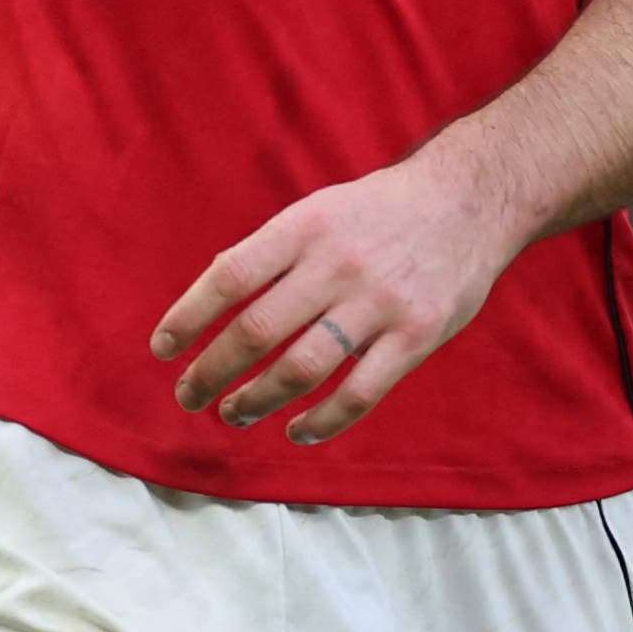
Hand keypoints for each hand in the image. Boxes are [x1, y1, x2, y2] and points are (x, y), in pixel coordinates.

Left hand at [149, 149, 523, 446]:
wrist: (470, 200)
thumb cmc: (381, 210)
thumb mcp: (321, 208)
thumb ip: (275, 252)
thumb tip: (216, 300)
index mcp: (305, 227)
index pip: (230, 276)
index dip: (189, 317)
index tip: (162, 350)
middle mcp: (336, 264)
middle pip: (257, 331)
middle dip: (211, 372)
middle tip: (188, 395)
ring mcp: (378, 304)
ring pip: (301, 369)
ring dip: (256, 400)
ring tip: (232, 413)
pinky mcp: (415, 337)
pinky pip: (359, 394)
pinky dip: (322, 422)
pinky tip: (296, 431)